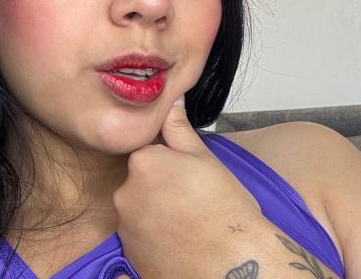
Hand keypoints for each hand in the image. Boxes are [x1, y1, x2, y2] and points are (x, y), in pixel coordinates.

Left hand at [113, 95, 263, 277]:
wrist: (235, 263)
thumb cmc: (225, 209)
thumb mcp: (204, 158)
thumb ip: (179, 127)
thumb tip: (170, 99)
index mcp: (142, 163)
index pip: (146, 156)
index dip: (168, 166)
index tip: (187, 179)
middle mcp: (125, 193)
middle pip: (139, 184)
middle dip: (159, 190)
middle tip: (190, 202)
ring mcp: (125, 227)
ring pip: (138, 212)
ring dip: (155, 215)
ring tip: (187, 225)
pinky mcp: (129, 255)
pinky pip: (138, 240)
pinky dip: (152, 240)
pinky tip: (178, 242)